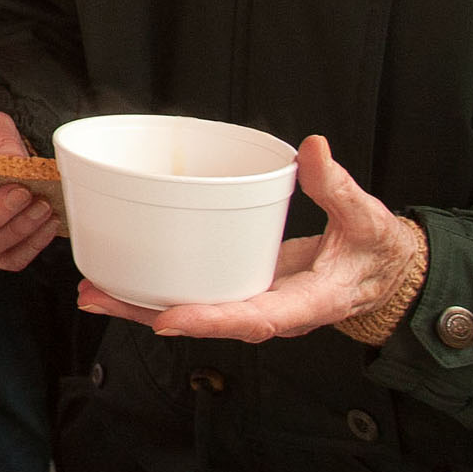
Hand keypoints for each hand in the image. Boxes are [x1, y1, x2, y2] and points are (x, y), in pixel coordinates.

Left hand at [78, 135, 425, 340]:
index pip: (251, 318)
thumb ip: (338, 187)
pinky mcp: (240, 289)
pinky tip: (120, 279)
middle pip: (203, 320)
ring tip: (90, 291)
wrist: (382, 274)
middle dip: (147, 313)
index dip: (208, 320)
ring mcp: (250, 302)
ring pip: (190, 312)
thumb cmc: (375, 251)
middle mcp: (269, 312)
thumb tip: (313, 150)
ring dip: (139, 304)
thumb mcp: (364, 218)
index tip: (166, 320)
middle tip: (95, 297)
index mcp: (303, 304)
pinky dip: (157, 290)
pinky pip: (196, 295)